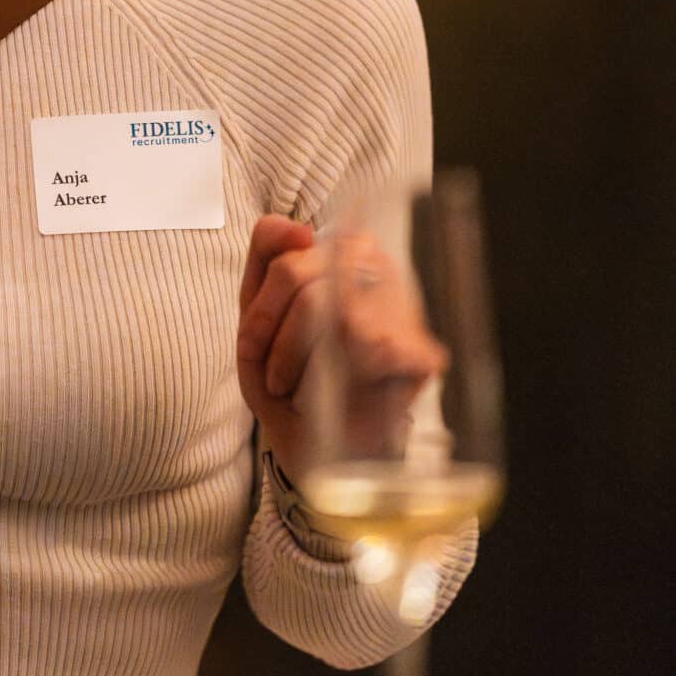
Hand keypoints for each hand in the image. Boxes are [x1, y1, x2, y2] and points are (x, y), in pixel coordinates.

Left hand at [236, 216, 447, 474]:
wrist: (319, 448)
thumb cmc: (291, 375)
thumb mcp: (259, 315)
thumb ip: (268, 255)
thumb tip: (299, 227)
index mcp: (338, 252)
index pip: (285, 248)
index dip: (261, 304)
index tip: (253, 342)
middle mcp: (378, 269)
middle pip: (300, 278)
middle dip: (274, 336)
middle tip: (274, 376)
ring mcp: (405, 309)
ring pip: (330, 311)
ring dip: (298, 361)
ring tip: (297, 389)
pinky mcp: (422, 353)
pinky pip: (368, 347)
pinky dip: (336, 379)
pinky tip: (334, 397)